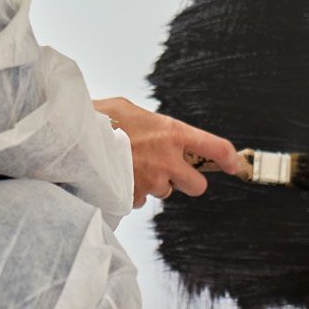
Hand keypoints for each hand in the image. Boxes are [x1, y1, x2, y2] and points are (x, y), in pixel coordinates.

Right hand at [92, 96, 242, 207]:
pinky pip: (140, 199)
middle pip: (198, 185)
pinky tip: (117, 175)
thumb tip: (155, 129)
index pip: (215, 148)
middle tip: (170, 170)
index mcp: (172, 133)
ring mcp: (151, 182)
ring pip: (164, 192)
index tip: (234, 164)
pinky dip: (132, 190)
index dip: (229, 159)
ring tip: (129, 165)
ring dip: (153, 183)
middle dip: (187, 181)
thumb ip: (151, 123)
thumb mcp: (130, 109)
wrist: (74, 139)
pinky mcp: (134, 197)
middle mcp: (168, 161)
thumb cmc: (100, 118)